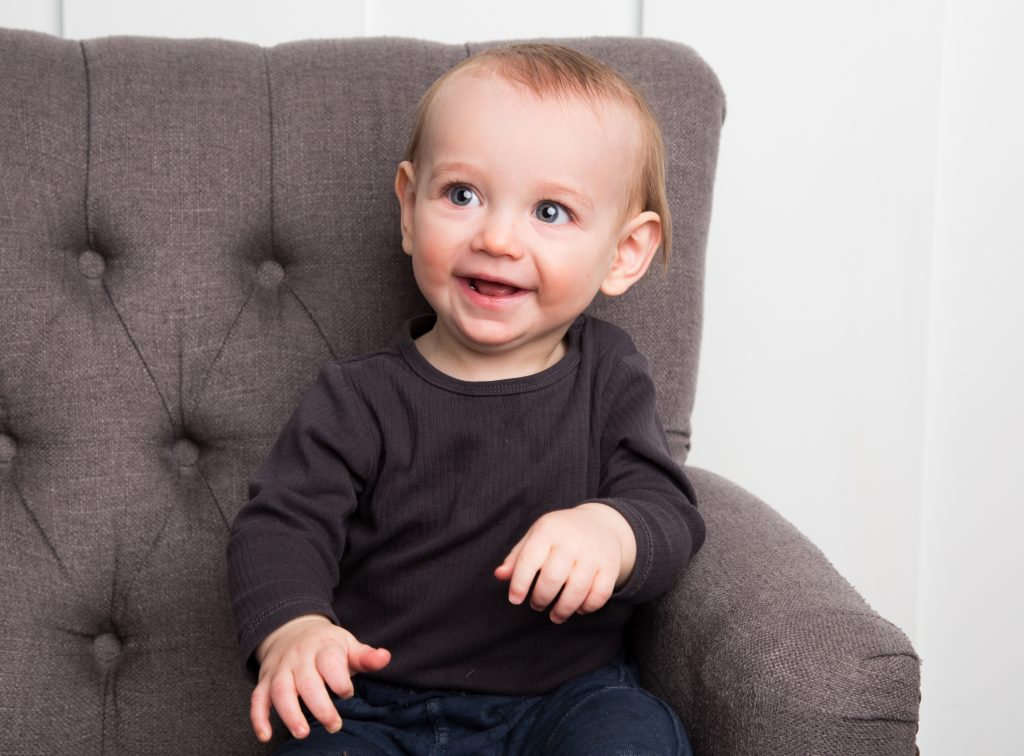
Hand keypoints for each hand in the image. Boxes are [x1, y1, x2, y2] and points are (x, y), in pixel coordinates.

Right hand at [250, 614, 390, 742]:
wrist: (292, 629)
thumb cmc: (326, 645)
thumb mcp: (348, 645)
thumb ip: (366, 656)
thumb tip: (385, 658)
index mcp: (323, 647)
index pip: (330, 662)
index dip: (340, 681)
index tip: (348, 694)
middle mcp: (299, 658)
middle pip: (307, 682)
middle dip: (320, 706)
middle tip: (334, 725)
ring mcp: (280, 670)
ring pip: (280, 691)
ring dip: (290, 714)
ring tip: (303, 733)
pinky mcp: (265, 681)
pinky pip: (257, 699)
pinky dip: (258, 718)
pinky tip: (265, 736)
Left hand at [493, 503, 636, 623]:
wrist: (601, 523)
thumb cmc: (560, 534)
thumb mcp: (536, 536)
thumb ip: (517, 557)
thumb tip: (499, 575)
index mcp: (548, 530)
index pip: (529, 560)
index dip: (519, 584)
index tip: (515, 599)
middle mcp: (572, 540)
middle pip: (552, 579)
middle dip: (541, 599)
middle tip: (536, 605)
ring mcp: (593, 553)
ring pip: (577, 590)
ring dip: (563, 610)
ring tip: (555, 615)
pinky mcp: (610, 566)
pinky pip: (600, 594)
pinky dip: (587, 607)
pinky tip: (578, 609)